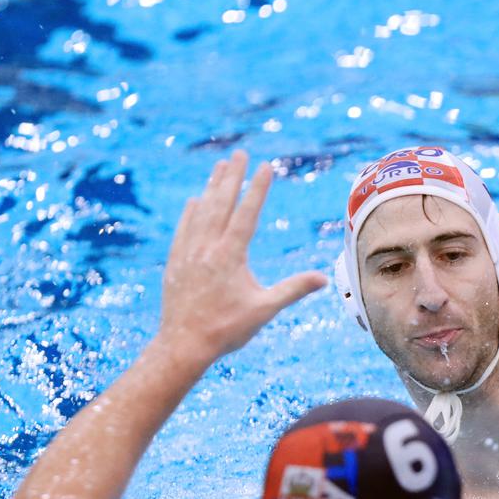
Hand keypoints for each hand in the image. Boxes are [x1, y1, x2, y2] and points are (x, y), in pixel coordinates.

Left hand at [156, 151, 326, 358]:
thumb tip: (323, 279)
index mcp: (229, 256)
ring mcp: (188, 252)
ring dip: (212, 187)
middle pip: (221, 203)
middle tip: (240, 153)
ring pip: (201, 211)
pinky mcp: (175, 261)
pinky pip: (184, 228)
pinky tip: (195, 200)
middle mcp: (207, 247)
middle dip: (232, 176)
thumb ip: (293, 289)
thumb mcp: (264, 310)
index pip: (246, 214)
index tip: (265, 166)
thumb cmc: (226, 329)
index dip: (257, 189)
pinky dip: (191, 211)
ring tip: (220, 167)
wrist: (183, 345)